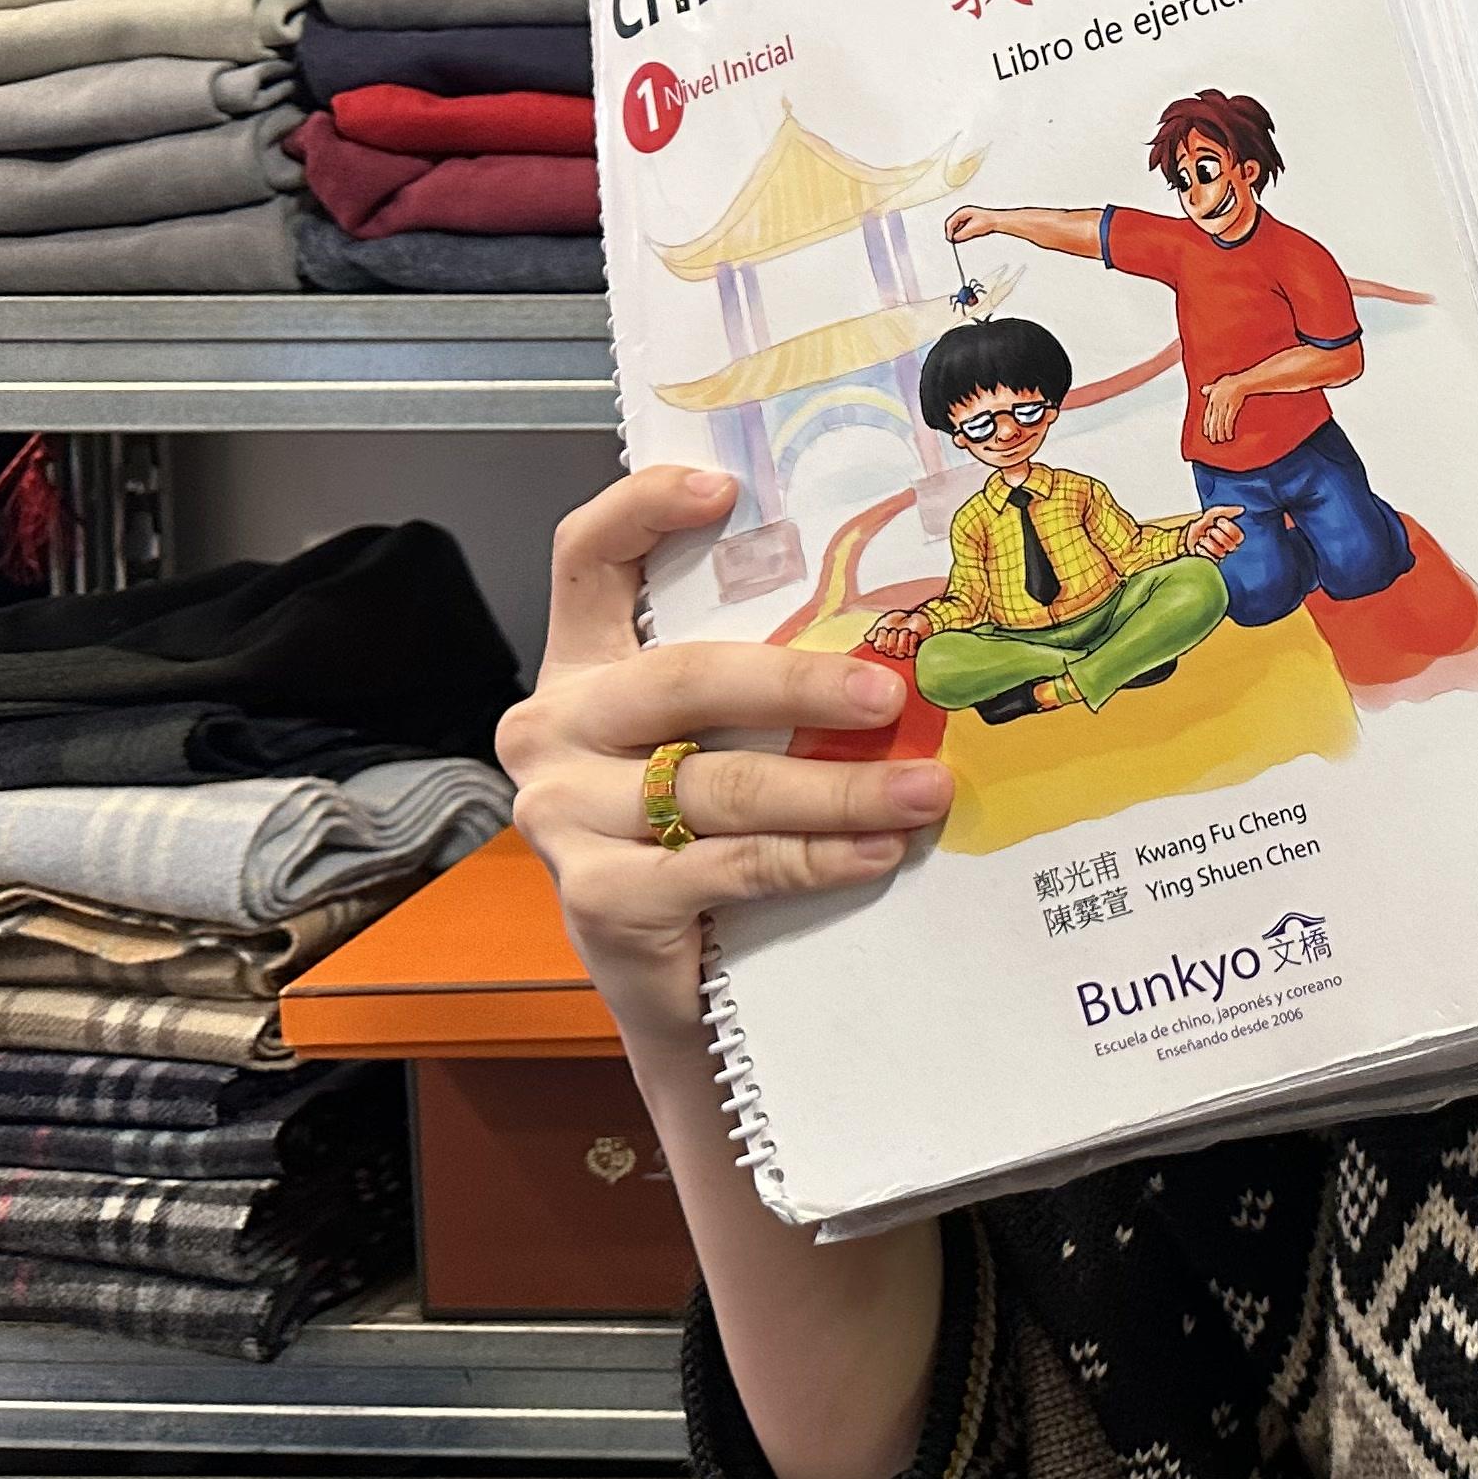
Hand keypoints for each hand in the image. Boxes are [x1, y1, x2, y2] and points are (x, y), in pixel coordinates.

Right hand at [497, 467, 956, 1030]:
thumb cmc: (706, 843)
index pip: (587, 559)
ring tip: (922, 790)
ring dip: (838, 788)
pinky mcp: (596, 896)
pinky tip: (875, 853)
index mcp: (583, 669)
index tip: (723, 489)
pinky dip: (813, 858)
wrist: (672, 989)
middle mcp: (556, 728)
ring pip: (720, 783)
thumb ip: (758, 688)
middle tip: (891, 694)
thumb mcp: (716, 743)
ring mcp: (563, 813)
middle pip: (684, 677)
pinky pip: (724, 864)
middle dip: (800, 682)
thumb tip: (895, 637)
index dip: (643, 509)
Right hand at [864, 605, 931, 660]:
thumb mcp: (883, 623)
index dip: (882, 636)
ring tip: (904, 630)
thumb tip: (866, 639)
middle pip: (889, 649)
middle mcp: (890, 651)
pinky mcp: (912, 652)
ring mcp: (901, 653)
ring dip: (903, 637)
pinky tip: (912, 634)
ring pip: (900, 651)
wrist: (912, 618)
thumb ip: (873, 632)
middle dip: (893, 636)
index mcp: (881, 645)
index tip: (884, 628)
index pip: (878, 647)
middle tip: (895, 629)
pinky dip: (912, 640)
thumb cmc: (896, 621)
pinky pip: (911, 651)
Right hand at [943, 204, 995, 241]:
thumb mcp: (972, 229)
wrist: (997, 221)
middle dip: (953, 233)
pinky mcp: (971, 222)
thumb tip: (954, 238)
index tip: (950, 239)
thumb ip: (961, 234)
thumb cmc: (988, 221)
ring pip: (957, 227)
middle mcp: (964, 213)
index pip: (950, 222)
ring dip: (958, 233)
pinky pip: (963, 228)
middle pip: (952, 224)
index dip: (949, 232)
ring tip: (961, 238)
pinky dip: (963, 233)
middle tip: (953, 240)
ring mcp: (967, 217)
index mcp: (962, 212)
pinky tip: (966, 236)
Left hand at [1183, 509, 1247, 560]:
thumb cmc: (1203, 524)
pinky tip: (1199, 546)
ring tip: (1202, 538)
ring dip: (1208, 542)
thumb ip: (1228, 511)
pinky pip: (1210, 558)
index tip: (1219, 522)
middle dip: (1217, 535)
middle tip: (1209, 531)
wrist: (1187, 533)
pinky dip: (1202, 549)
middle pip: (1231, 545)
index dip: (1228, 528)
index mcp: (1232, 537)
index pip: (1239, 537)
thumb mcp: (1214, 514)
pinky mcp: (1210, 561)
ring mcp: (1219, 555)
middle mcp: (1228, 547)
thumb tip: (1242, 510)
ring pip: (1220, 552)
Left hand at [1199, 377, 1250, 446]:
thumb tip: (1203, 390)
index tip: (1206, 433)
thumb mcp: (1217, 384)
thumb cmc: (1231, 382)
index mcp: (1212, 399)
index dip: (1206, 425)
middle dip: (1213, 431)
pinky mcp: (1233, 408)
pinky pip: (1229, 421)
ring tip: (1220, 440)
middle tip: (1213, 440)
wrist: (1241, 381)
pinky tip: (1229, 435)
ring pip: (1220, 422)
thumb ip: (1209, 388)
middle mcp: (1217, 403)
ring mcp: (1224, 406)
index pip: (1207, 415)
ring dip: (1220, 432)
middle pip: (1213, 420)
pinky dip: (1228, 429)